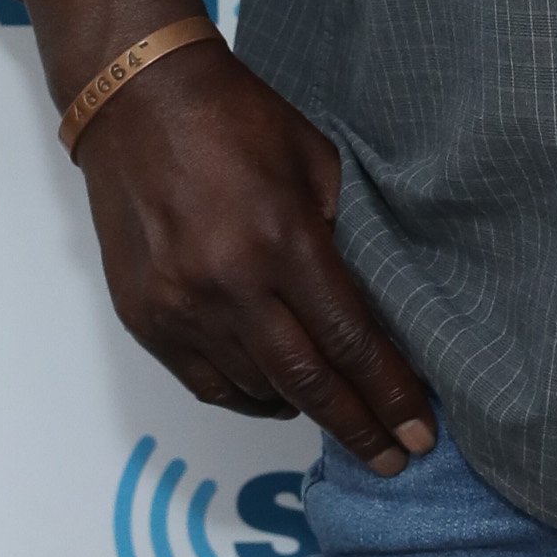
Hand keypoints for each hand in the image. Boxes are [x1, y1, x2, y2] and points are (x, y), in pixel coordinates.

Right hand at [10, 0, 434, 473]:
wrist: (138, 99)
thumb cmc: (235, 118)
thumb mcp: (314, 160)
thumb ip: (341, 230)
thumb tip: (371, 296)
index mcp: (281, 239)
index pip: (348, 338)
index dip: (388, 391)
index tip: (419, 429)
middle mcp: (229, 284)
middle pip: (307, 381)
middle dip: (358, 425)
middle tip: (395, 457)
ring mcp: (181, 307)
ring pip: (257, 389)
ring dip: (306, 412)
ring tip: (345, 421)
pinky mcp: (146, 318)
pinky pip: (208, 384)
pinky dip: (249, 398)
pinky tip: (279, 398)